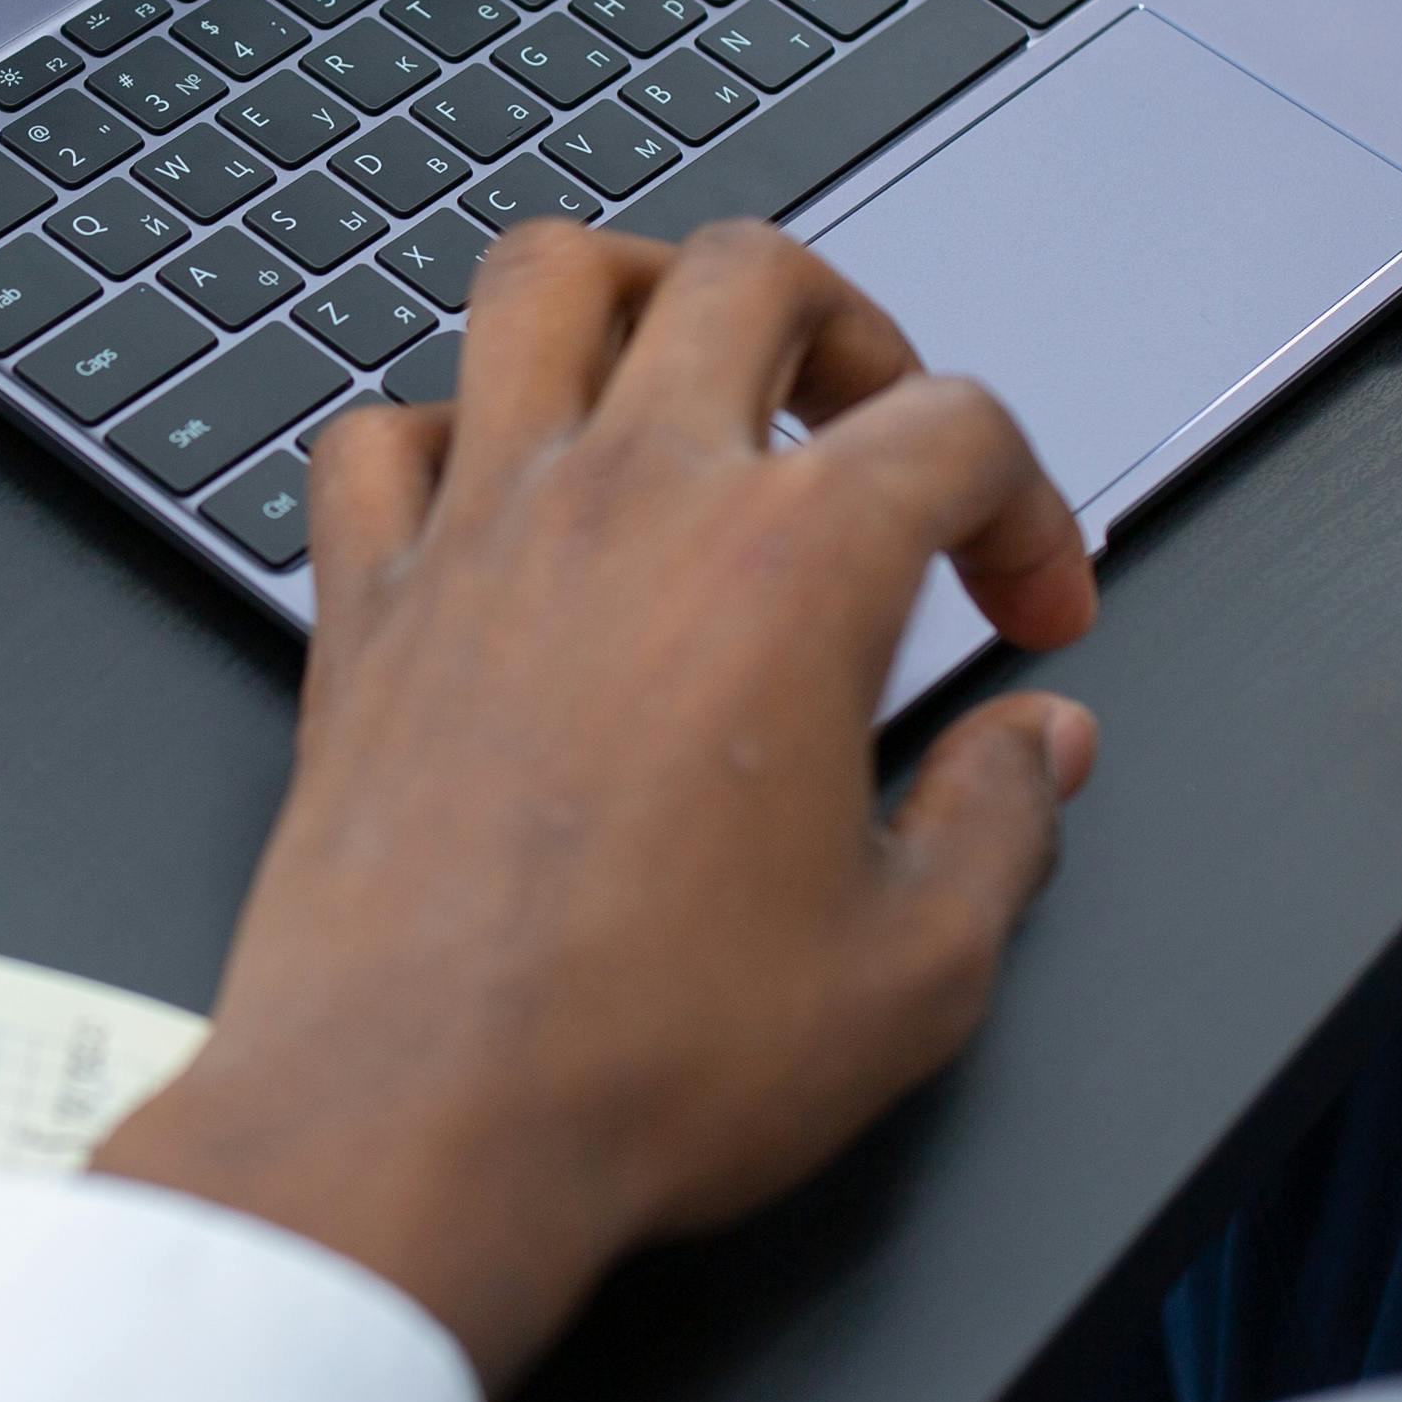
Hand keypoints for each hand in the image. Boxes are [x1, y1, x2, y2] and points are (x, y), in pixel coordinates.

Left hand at [91, 220, 1102, 1387]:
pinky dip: (436, 430)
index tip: (1030, 613)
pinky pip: (375, 431)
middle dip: (850, 327)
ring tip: (683, 373)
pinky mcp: (362, 603)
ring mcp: (477, 532)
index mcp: (791, 567)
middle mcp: (628, 500)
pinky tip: (492, 502)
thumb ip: (1001, 828)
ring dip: (631, 293)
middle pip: (749, 274)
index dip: (1029, 509)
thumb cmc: (646, 1061)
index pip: (956, 428)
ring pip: (541, 280)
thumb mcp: (911, 975)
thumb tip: (1040, 750)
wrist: (410, 1128)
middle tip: (874, 434)